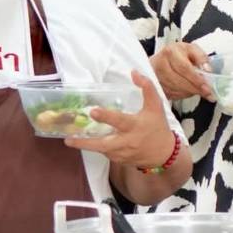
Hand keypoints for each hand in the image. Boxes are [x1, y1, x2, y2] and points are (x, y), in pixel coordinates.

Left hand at [69, 72, 185, 167]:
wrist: (163, 153)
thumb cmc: (158, 127)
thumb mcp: (156, 106)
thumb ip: (146, 87)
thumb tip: (134, 72)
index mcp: (135, 126)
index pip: (119, 121)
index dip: (106, 116)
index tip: (93, 111)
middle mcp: (127, 141)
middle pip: (103, 144)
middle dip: (85, 143)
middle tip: (69, 139)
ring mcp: (122, 153)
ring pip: (101, 150)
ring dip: (86, 145)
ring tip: (70, 139)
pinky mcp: (119, 160)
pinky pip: (105, 153)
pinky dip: (96, 147)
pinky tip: (86, 141)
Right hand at [151, 41, 212, 101]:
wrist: (164, 58)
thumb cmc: (179, 54)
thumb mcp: (192, 49)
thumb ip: (202, 58)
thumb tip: (207, 69)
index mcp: (171, 52)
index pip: (184, 68)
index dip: (196, 79)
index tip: (206, 86)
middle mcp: (160, 63)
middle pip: (179, 81)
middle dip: (195, 88)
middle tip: (207, 92)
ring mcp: (155, 76)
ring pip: (175, 89)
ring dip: (189, 92)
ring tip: (198, 90)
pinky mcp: (155, 86)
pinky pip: (170, 94)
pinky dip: (182, 95)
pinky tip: (187, 90)